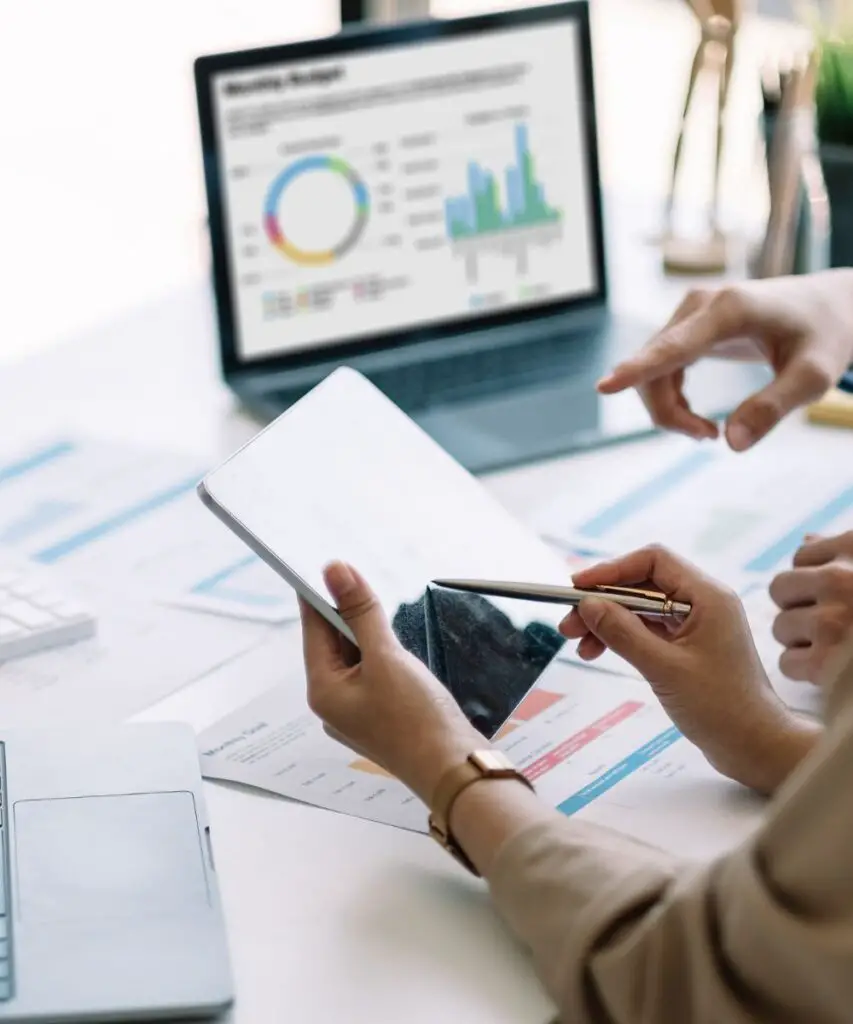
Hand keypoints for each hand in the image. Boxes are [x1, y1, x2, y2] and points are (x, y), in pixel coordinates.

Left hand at [300, 561, 483, 803]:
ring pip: (354, 658)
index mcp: (323, 690)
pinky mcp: (381, 717)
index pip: (313, 630)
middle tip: (359, 576)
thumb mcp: (387, 656)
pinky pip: (372, 674)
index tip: (326, 562)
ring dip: (366, 632)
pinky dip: (381, 653)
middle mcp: (334, 704)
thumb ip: (360, 611)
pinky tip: (396, 644)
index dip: (319, 594)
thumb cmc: (417, 718)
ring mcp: (357, 713)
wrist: (455, 770)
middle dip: (346, 612)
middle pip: (332, 643)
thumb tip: (335, 570)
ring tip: (378, 605)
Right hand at [559, 546, 820, 793]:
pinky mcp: (689, 646)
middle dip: (603, 601)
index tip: (578, 587)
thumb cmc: (721, 708)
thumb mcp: (664, 669)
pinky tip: (598, 651)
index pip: (653, 562)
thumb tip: (588, 605)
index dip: (611, 570)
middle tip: (569, 623)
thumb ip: (624, 633)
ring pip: (641, 608)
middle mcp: (703, 603)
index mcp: (708, 597)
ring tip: (578, 644)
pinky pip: (648, 629)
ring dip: (608, 621)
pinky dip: (622, 636)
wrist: (755, 746)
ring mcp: (696, 624)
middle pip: (642, 584)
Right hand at [598, 270, 852, 449]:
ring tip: (708, 432)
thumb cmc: (824, 337)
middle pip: (656, 368)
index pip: (674, 347)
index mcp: (730, 310)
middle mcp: (700, 305)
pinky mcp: (685, 326)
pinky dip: (671, 399)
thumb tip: (731, 443)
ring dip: (669, 410)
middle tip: (709, 438)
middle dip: (669, 414)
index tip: (604, 387)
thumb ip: (774, 408)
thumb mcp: (813, 376)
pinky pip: (658, 368)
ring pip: (652, 372)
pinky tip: (696, 416)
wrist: (827, 306)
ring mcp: (688, 313)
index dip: (638, 370)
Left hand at [769, 531, 852, 683]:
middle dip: (798, 607)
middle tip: (830, 624)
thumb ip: (841, 555)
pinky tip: (833, 670)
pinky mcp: (827, 662)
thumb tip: (806, 542)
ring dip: (801, 640)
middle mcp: (841, 581)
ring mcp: (833, 621)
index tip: (833, 596)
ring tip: (837, 647)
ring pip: (781, 627)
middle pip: (781, 590)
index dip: (814, 579)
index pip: (803, 556)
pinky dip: (806, 670)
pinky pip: (789, 663)